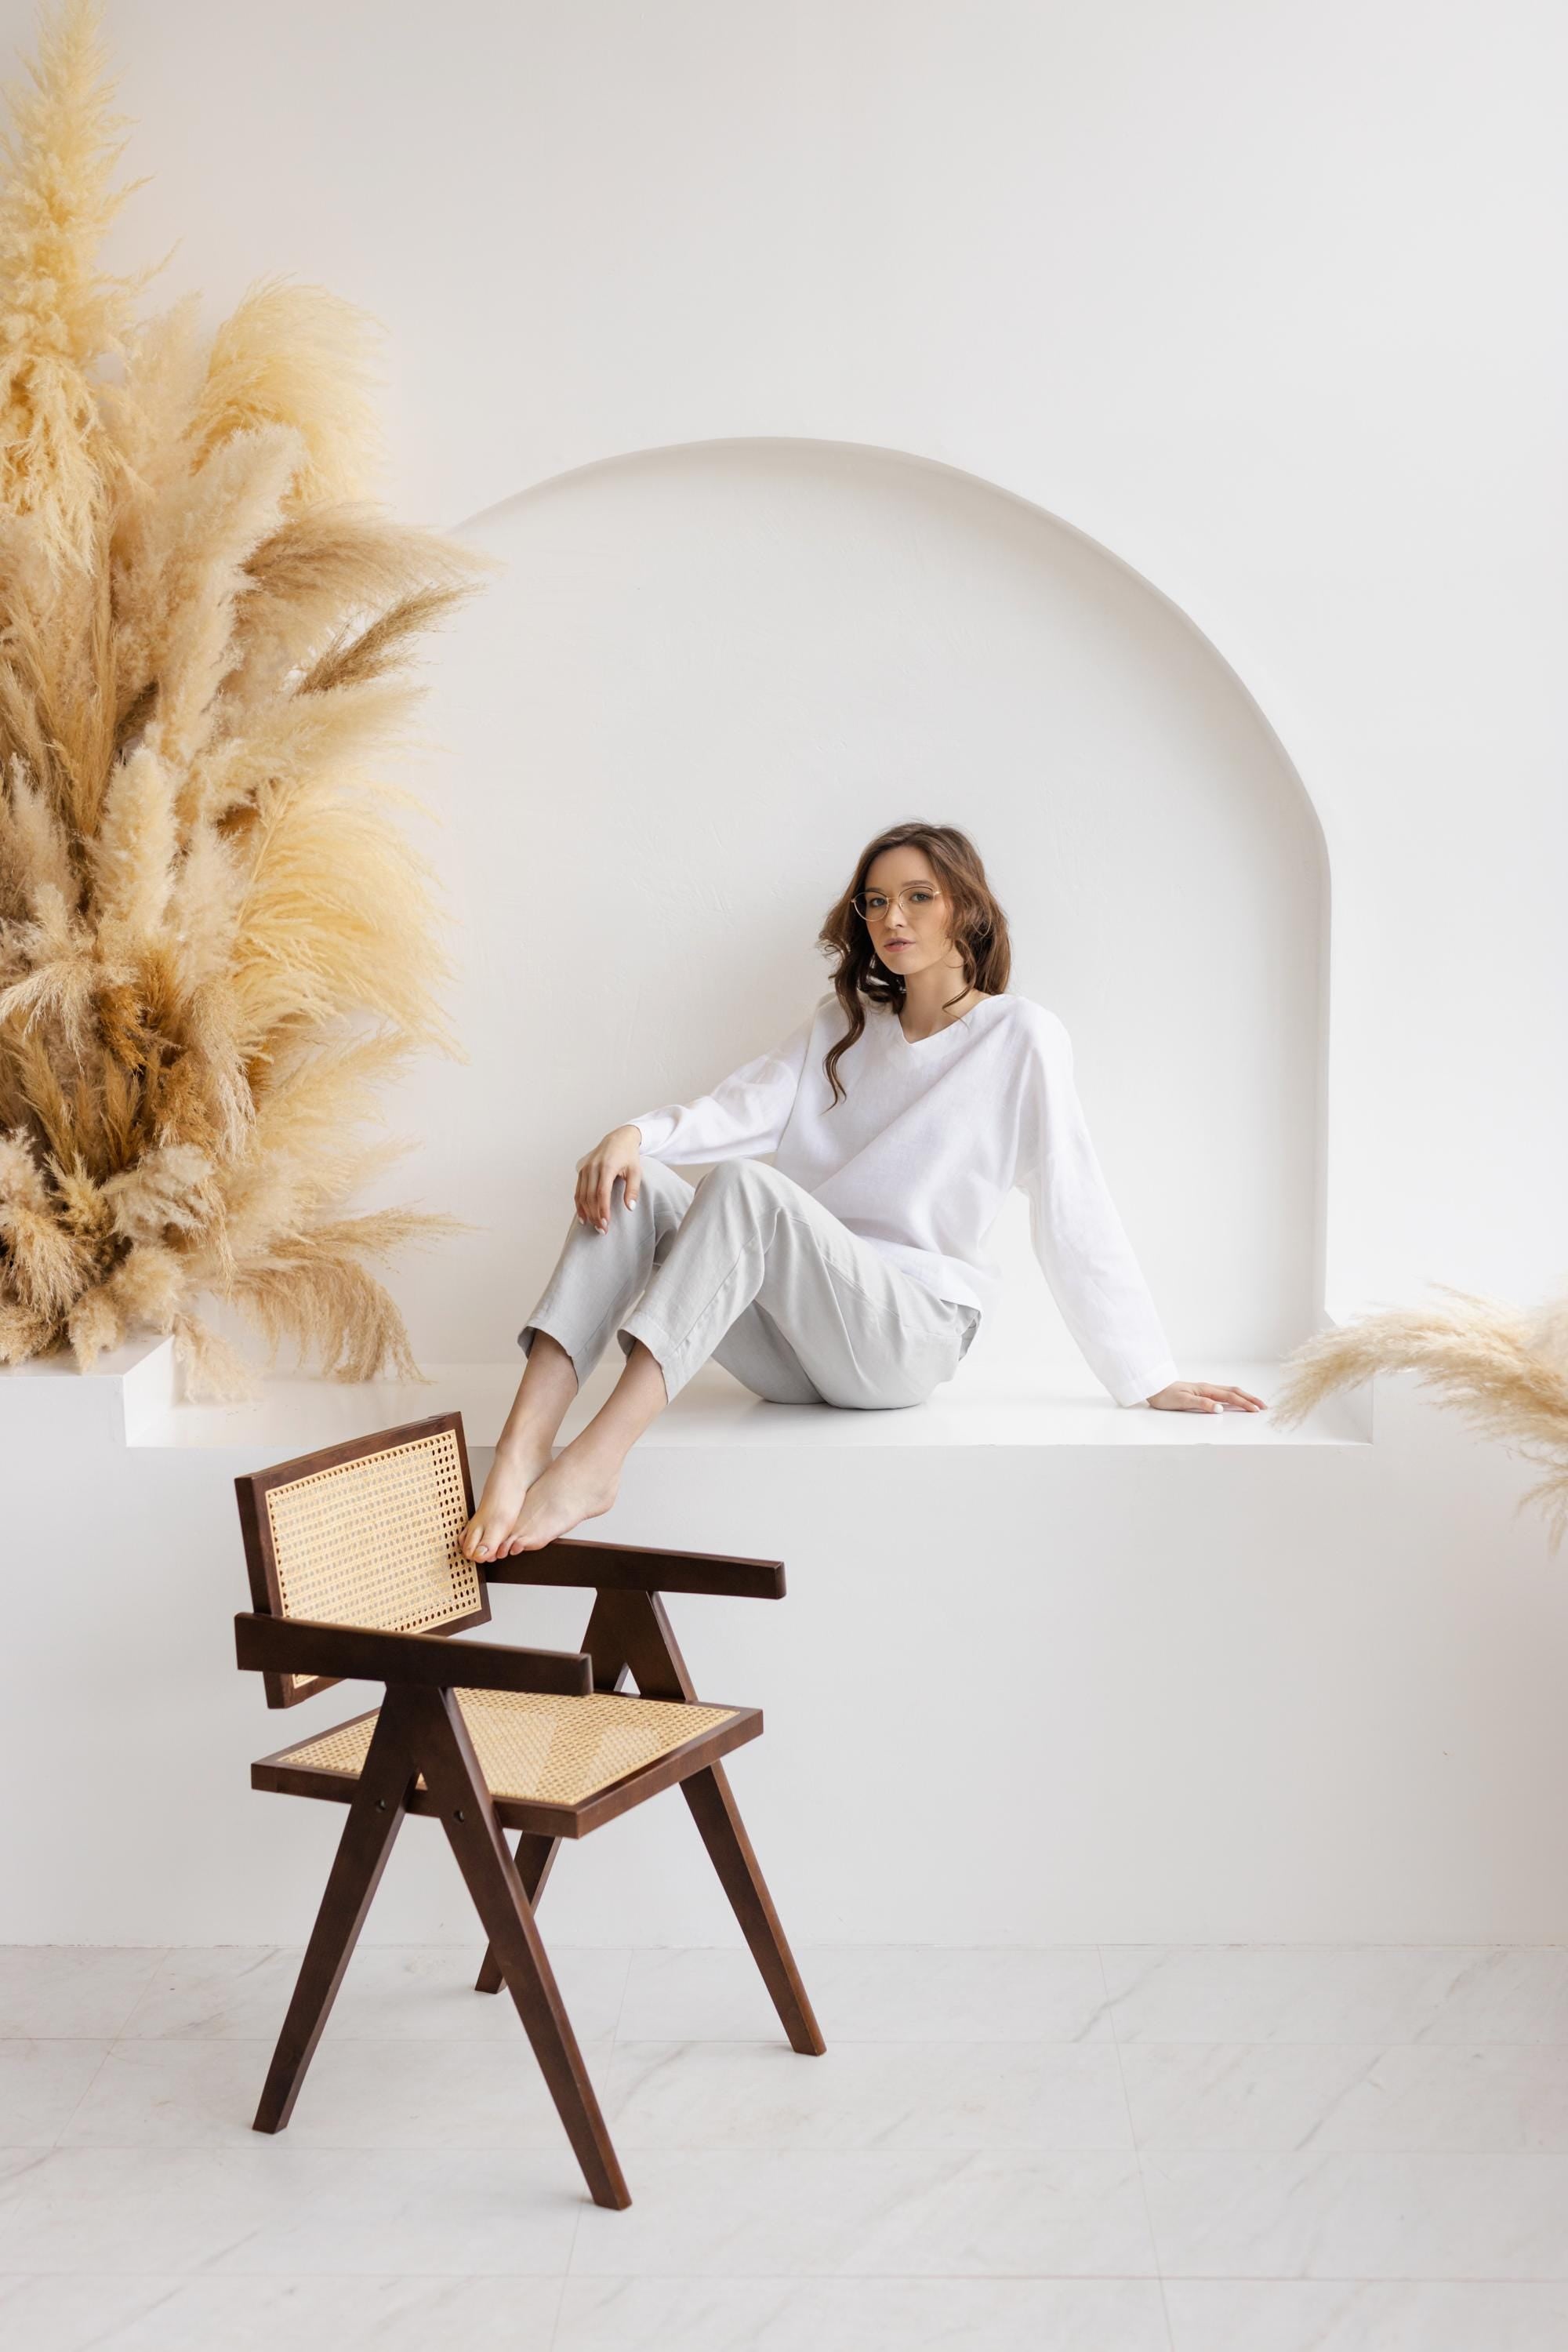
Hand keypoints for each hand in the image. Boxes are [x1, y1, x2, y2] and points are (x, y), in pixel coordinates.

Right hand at [574, 1126, 642, 1233]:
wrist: (618, 1139)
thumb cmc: (629, 1156)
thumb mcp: (636, 1171)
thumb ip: (633, 1189)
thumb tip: (630, 1208)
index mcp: (607, 1166)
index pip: (602, 1192)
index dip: (602, 1209)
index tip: (606, 1224)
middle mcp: (593, 1167)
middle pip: (590, 1196)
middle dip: (595, 1215)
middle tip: (602, 1230)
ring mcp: (585, 1169)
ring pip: (582, 1195)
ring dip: (587, 1213)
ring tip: (594, 1226)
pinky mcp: (581, 1172)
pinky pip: (578, 1191)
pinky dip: (579, 1206)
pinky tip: (583, 1218)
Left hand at [1146, 1380, 1265, 1413]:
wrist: (1153, 1388)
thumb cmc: (1165, 1396)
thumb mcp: (1183, 1402)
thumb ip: (1202, 1404)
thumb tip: (1220, 1409)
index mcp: (1206, 1389)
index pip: (1230, 1396)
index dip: (1245, 1403)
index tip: (1257, 1410)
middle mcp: (1208, 1388)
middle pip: (1234, 1391)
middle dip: (1250, 1399)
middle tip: (1264, 1407)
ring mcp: (1205, 1389)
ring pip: (1230, 1391)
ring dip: (1244, 1397)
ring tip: (1255, 1404)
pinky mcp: (1201, 1393)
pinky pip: (1223, 1393)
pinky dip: (1234, 1397)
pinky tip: (1236, 1401)